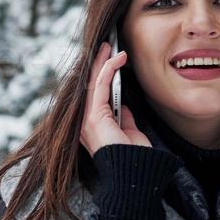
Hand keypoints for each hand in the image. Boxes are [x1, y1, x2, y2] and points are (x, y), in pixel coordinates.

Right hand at [80, 41, 151, 155]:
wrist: (134, 173)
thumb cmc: (134, 157)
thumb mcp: (129, 132)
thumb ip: (123, 118)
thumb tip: (123, 107)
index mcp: (92, 126)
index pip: (94, 94)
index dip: (101, 75)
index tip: (110, 61)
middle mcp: (85, 122)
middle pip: (89, 85)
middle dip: (98, 64)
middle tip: (106, 47)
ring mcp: (87, 119)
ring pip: (92, 82)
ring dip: (102, 61)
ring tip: (110, 47)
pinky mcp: (94, 115)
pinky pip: (100, 85)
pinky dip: (108, 68)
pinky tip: (117, 58)